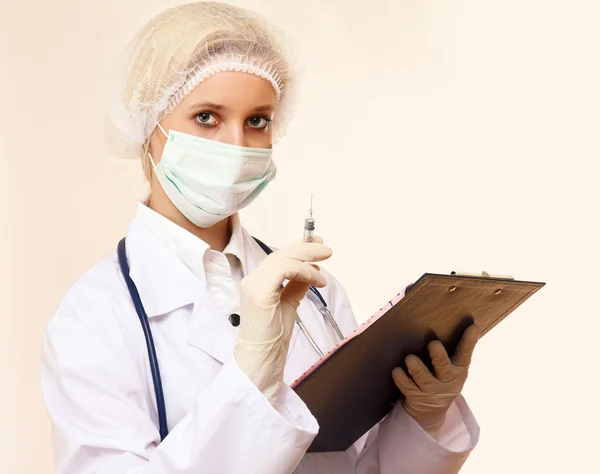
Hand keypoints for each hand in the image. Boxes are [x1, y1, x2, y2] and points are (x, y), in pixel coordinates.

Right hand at [234, 237, 331, 403]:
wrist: (262, 358)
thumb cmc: (273, 336)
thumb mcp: (290, 304)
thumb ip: (297, 286)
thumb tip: (313, 270)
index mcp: (258, 281)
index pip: (279, 257)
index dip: (300, 248)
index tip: (318, 245)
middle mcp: (253, 278)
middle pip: (281, 254)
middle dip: (306, 249)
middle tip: (326, 249)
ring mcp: (255, 283)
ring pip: (284, 259)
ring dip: (308, 261)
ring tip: (324, 273)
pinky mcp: (261, 291)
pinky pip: (285, 270)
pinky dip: (304, 271)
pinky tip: (317, 280)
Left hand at [392, 324, 479, 435]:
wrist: (431, 411)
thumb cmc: (443, 378)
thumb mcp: (454, 367)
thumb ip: (456, 349)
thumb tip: (465, 322)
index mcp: (458, 369)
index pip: (465, 354)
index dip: (469, 341)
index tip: (473, 327)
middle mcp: (446, 381)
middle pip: (444, 368)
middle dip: (439, 357)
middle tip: (433, 344)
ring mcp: (431, 390)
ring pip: (424, 379)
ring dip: (416, 368)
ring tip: (410, 358)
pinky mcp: (415, 396)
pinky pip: (407, 387)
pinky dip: (401, 379)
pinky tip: (396, 370)